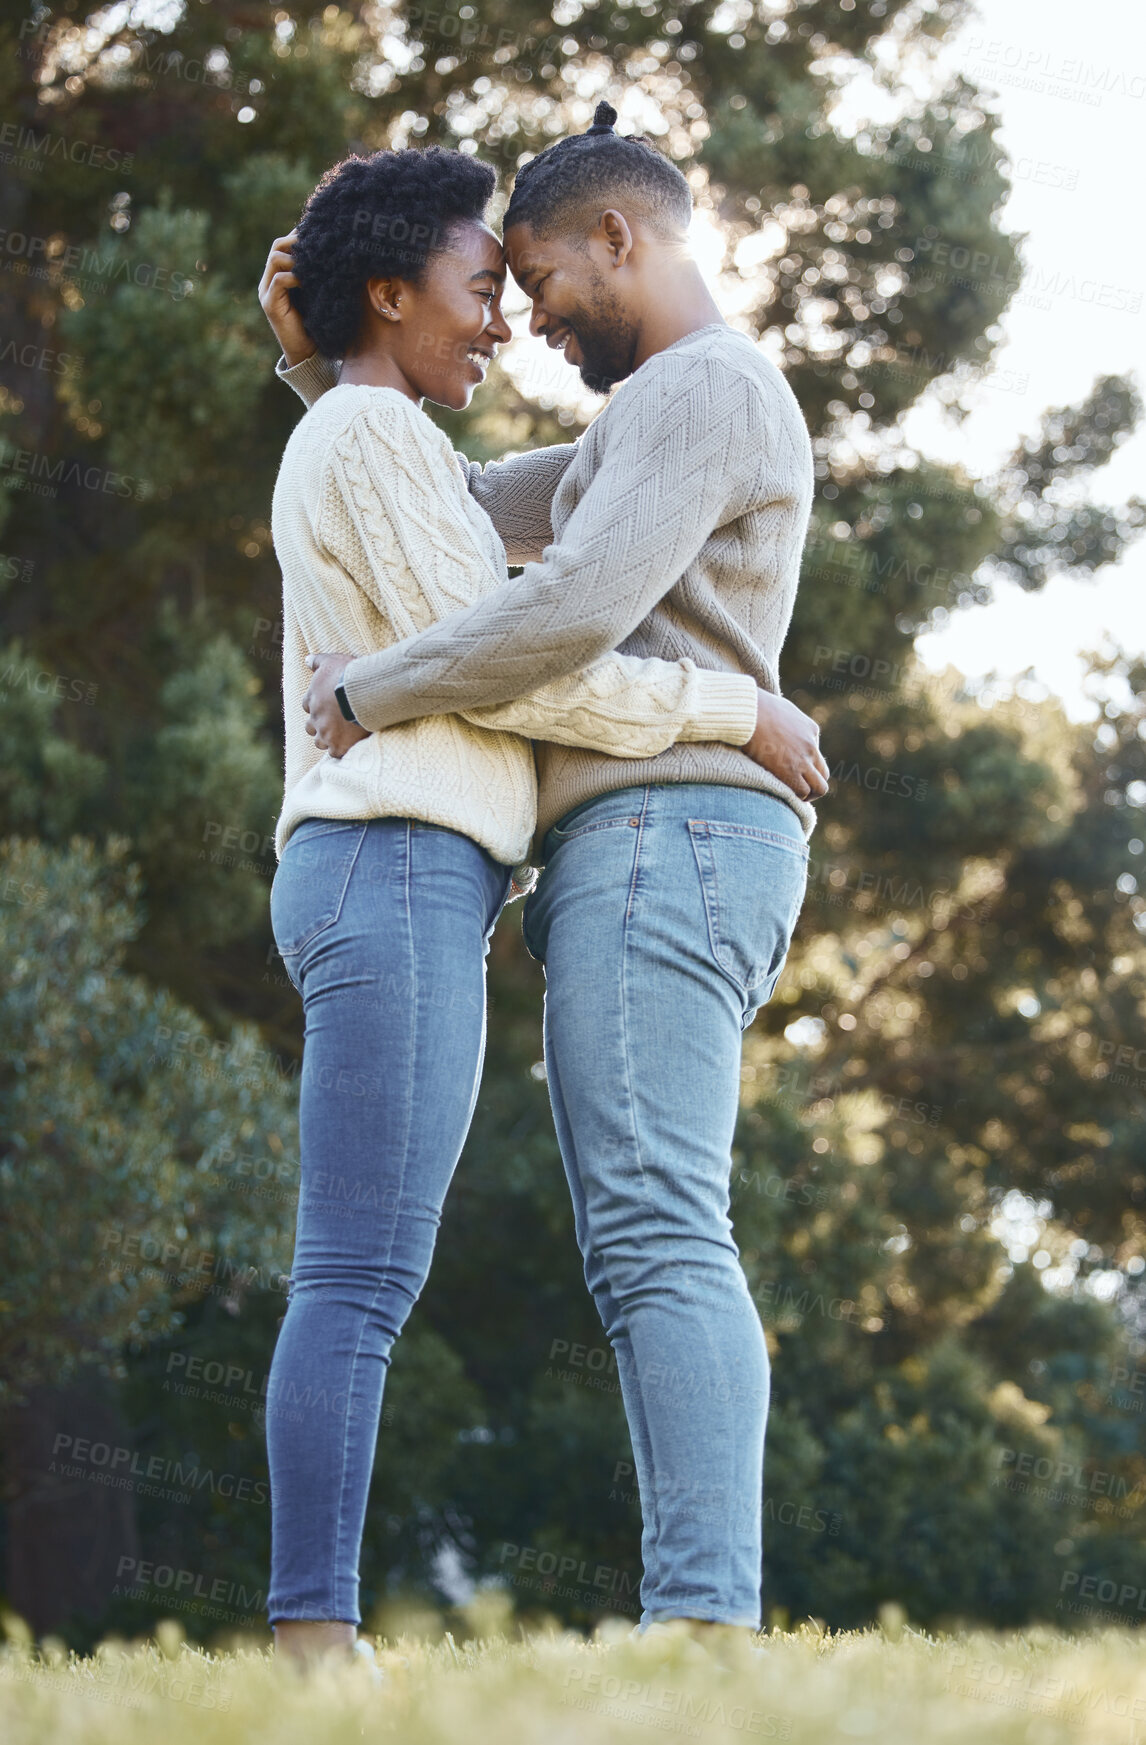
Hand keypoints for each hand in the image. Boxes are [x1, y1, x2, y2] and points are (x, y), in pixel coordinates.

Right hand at [258, 231, 315, 366]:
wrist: (307, 353)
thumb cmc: (317, 323)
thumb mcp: (318, 292)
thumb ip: (317, 274)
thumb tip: (336, 252)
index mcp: (279, 275)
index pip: (284, 244)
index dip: (300, 236)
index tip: (321, 236)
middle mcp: (269, 280)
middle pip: (278, 246)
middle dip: (297, 241)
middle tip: (318, 247)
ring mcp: (267, 291)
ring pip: (276, 258)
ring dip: (296, 257)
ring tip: (314, 265)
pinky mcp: (270, 304)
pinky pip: (280, 280)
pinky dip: (295, 276)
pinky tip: (310, 281)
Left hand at [302, 653, 369, 757]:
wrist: (364, 693)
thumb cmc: (348, 675)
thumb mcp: (331, 661)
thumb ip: (317, 661)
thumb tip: (306, 660)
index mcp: (311, 699)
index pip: (307, 705)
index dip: (318, 706)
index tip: (329, 705)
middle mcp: (315, 718)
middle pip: (311, 727)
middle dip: (320, 725)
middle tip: (336, 722)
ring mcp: (326, 734)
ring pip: (320, 742)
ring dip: (328, 739)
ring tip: (343, 736)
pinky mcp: (338, 746)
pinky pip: (335, 753)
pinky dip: (341, 750)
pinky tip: (350, 745)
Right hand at [743, 689, 828, 799]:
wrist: (748, 714)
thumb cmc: (755, 708)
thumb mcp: (779, 708)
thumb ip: (786, 721)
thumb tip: (778, 728)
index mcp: (810, 729)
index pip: (815, 754)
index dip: (805, 766)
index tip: (792, 771)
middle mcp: (811, 746)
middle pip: (823, 774)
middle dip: (813, 783)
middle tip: (796, 788)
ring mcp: (802, 760)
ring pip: (819, 787)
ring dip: (808, 794)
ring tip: (792, 797)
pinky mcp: (790, 771)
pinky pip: (802, 792)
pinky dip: (796, 796)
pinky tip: (785, 795)